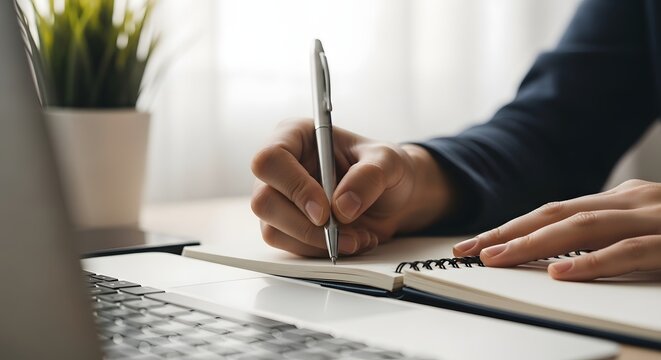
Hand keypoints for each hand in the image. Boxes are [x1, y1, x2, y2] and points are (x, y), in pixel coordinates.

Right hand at [251, 119, 452, 256]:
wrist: (394, 197)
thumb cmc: (385, 168)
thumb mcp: (389, 161)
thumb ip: (369, 176)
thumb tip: (342, 206)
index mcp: (295, 136)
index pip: (271, 160)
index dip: (294, 187)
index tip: (325, 211)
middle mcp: (280, 168)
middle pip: (263, 201)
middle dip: (304, 225)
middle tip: (342, 231)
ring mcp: (279, 200)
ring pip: (273, 230)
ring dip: (317, 243)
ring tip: (356, 238)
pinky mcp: (287, 227)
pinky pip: (290, 248)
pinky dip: (321, 252)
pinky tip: (350, 241)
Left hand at [453, 179, 660, 280]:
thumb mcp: (648, 227)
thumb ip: (609, 234)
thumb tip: (561, 255)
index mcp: (621, 200)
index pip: (555, 212)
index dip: (512, 228)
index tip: (475, 244)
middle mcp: (631, 202)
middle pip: (556, 214)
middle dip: (507, 232)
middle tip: (468, 251)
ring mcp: (652, 219)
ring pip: (582, 227)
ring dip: (533, 243)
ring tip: (495, 258)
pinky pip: (627, 252)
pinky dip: (590, 262)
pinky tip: (558, 273)